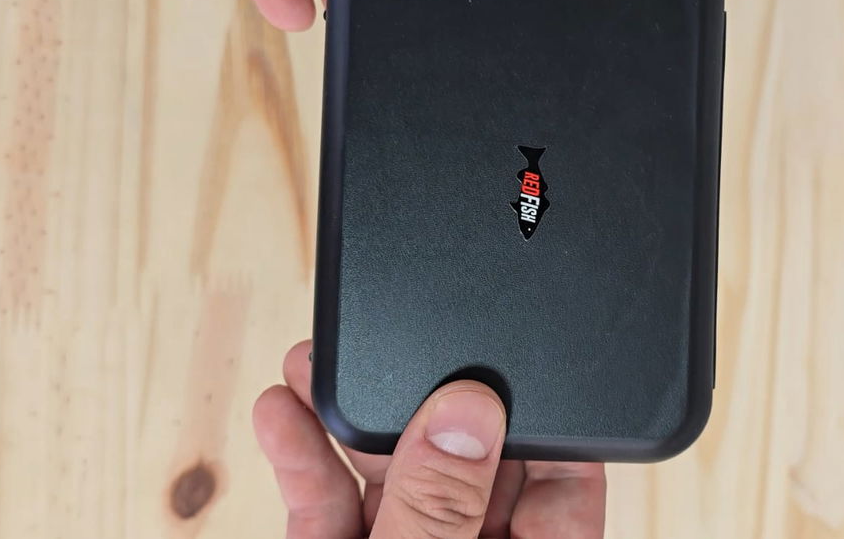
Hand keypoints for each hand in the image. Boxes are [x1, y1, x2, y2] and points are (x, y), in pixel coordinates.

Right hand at [253, 341, 606, 537]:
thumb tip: (465, 415)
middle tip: (398, 332)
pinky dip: (301, 456)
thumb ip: (442, 510)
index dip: (544, 415)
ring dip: (352, 409)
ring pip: (389, 470)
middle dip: (426, 391)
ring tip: (321, 354)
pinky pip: (328, 502)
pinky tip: (282, 409)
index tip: (518, 350)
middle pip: (465, 459)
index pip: (561, 485)